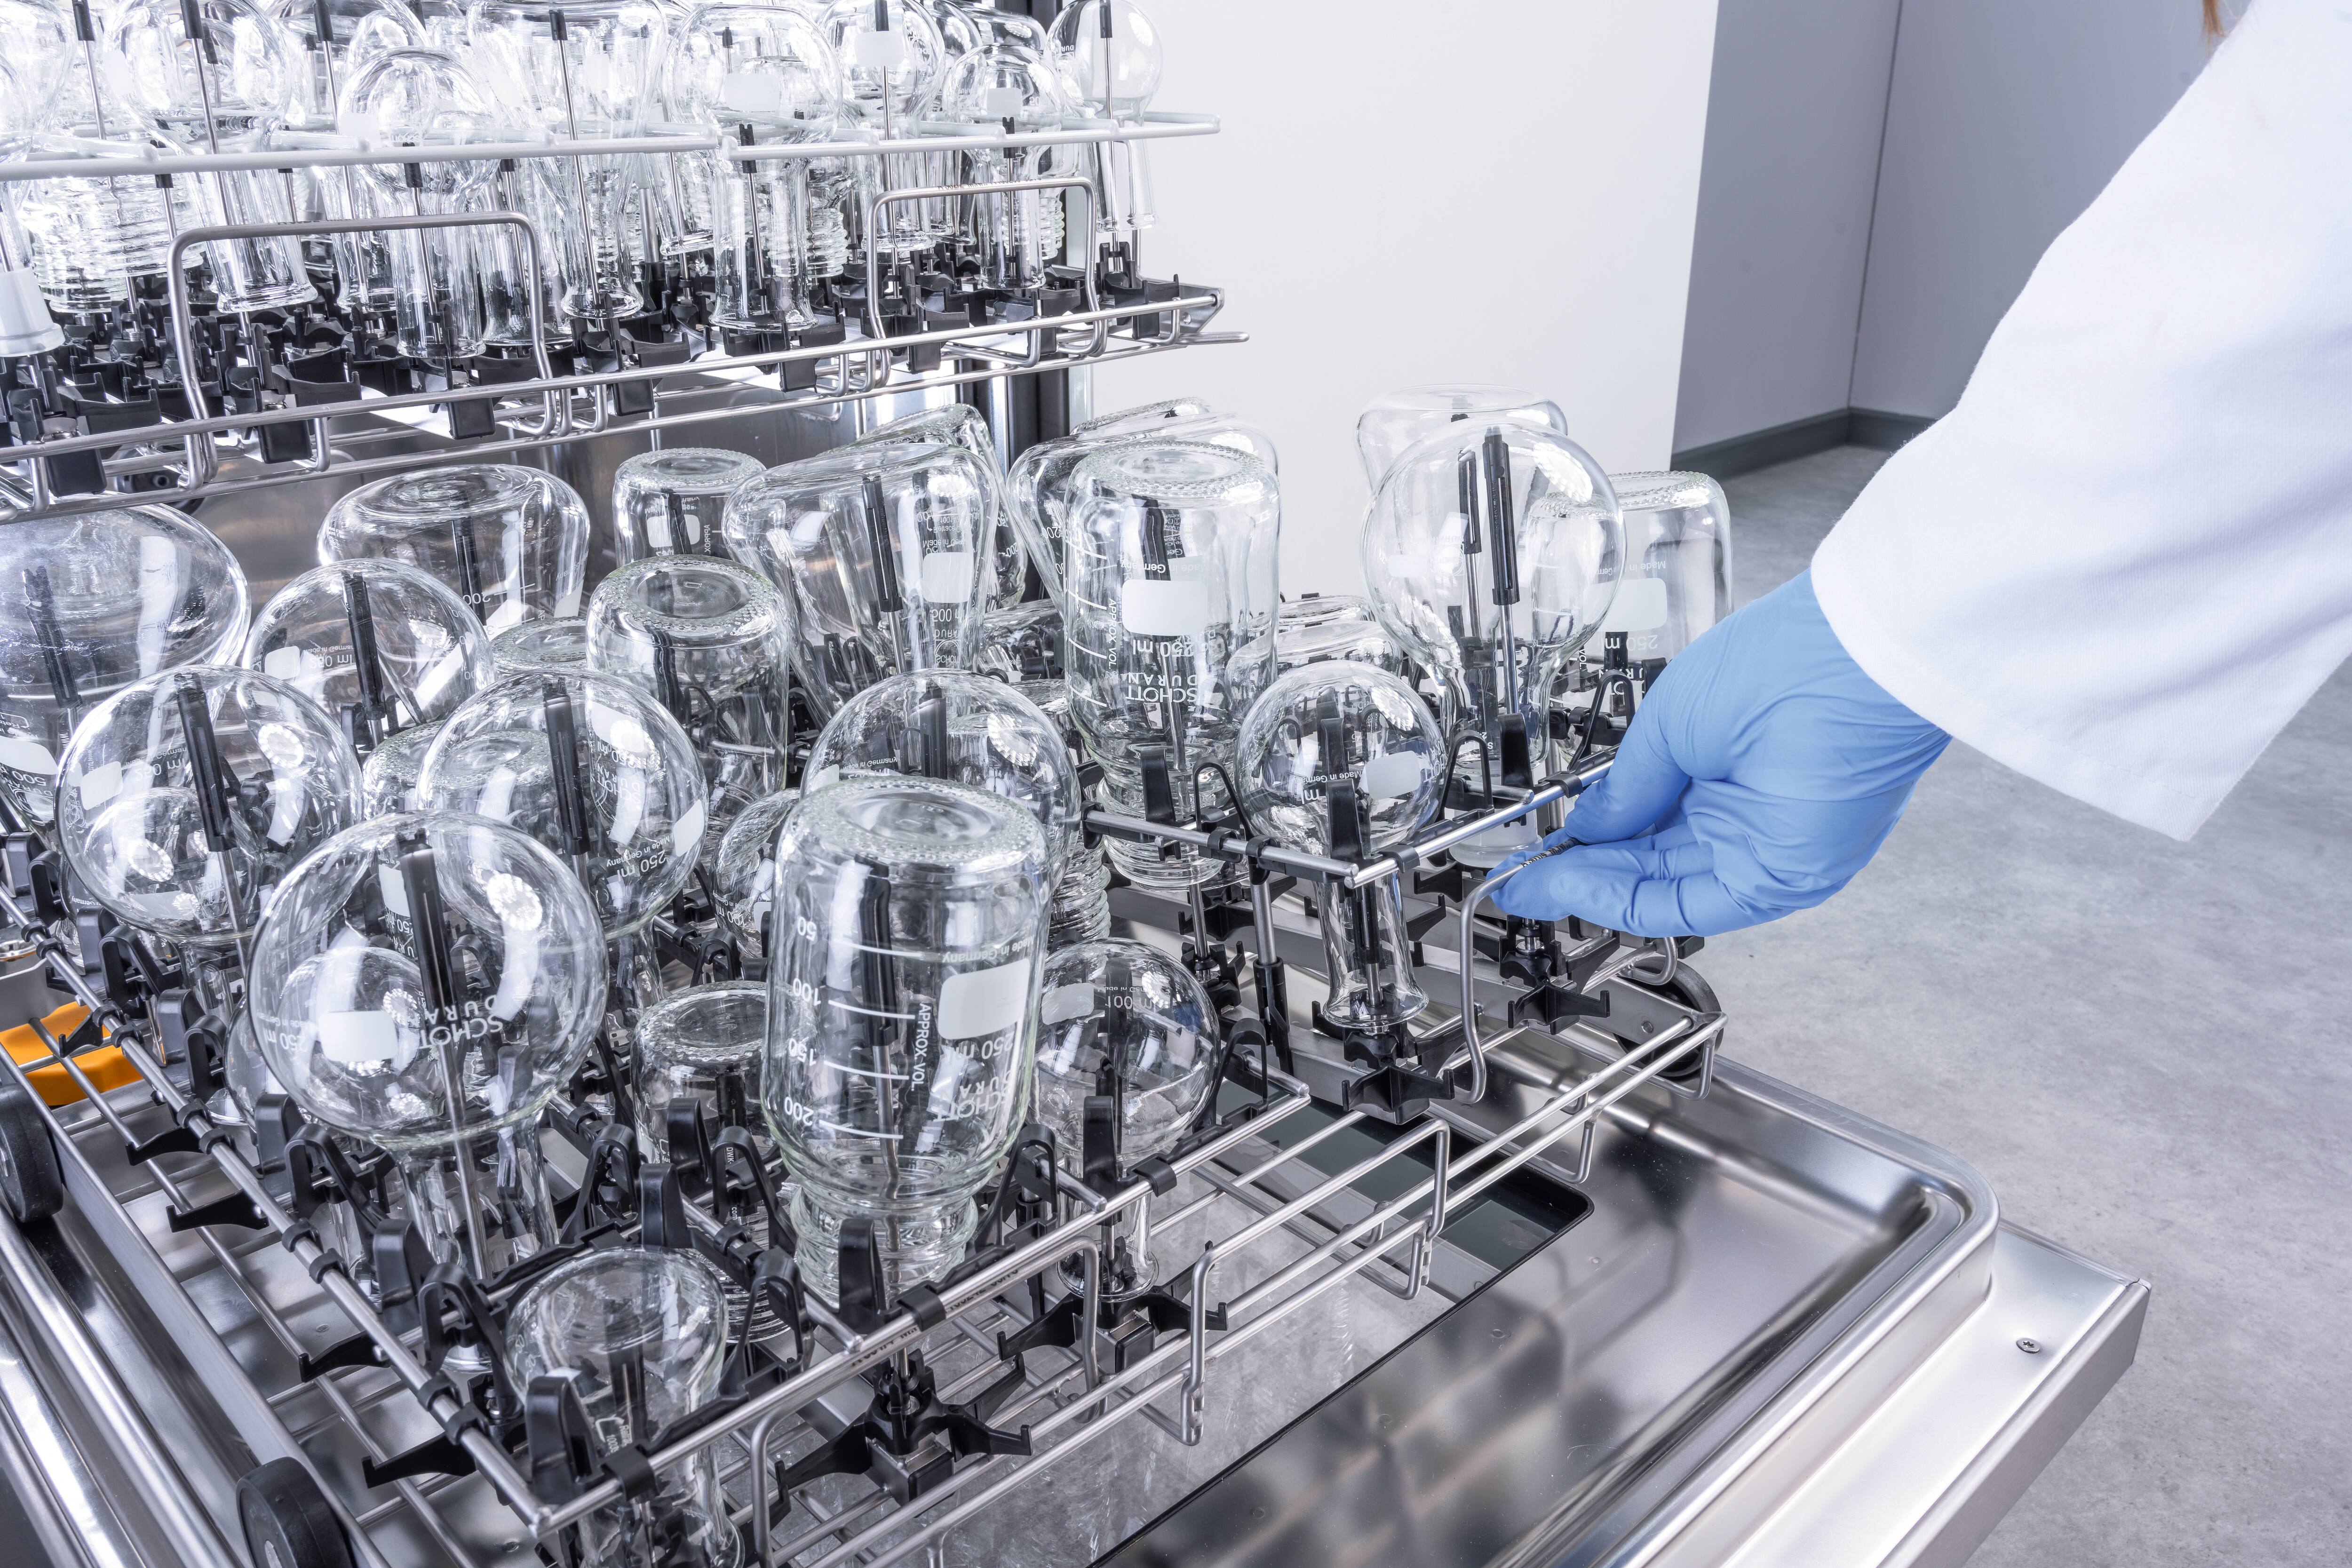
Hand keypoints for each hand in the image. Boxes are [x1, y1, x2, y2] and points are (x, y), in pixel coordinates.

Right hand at [1490, 570, 1949, 935]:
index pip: (1649, 822)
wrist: (1852, 661)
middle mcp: (1748, 814)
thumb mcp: (1673, 723)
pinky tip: (1578, 883)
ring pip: (1664, 887)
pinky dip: (1627, 899)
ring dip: (1594, 889)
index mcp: (1728, 768)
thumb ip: (1627, 788)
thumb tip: (1586, 824)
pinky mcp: (1779, 876)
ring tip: (1540, 882)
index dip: (1589, 840)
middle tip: (1528, 877)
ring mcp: (1764, 846)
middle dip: (1582, 873)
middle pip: (1651, 861)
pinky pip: (1688, 901)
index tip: (1542, 849)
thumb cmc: (1783, 663)